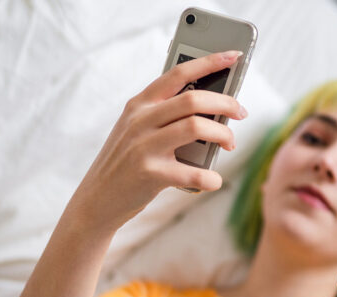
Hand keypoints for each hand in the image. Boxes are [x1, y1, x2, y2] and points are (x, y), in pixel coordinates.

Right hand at [67, 50, 248, 231]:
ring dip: (223, 135)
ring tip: (229, 143)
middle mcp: (140, 120)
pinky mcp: (149, 174)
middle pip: (193, 99)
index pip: (178, 73)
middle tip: (241, 113)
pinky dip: (211, 178)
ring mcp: (143, 146)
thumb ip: (163, 116)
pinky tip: (213, 180)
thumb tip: (211, 110)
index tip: (234, 56)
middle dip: (226, 103)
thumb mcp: (135, 130)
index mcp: (139, 104)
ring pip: (196, 127)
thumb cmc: (125, 163)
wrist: (96, 200)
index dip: (209, 62)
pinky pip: (193, 173)